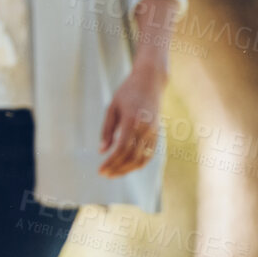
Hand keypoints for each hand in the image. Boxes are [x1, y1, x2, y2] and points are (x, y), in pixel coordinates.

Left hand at [98, 61, 165, 177]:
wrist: (150, 82)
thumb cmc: (127, 93)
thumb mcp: (112, 108)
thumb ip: (107, 130)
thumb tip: (102, 151)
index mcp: (133, 121)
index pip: (122, 149)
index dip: (111, 162)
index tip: (100, 170)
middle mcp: (146, 128)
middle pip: (132, 157)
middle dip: (117, 168)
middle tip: (104, 174)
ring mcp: (154, 132)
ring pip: (143, 158)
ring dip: (128, 169)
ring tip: (113, 173)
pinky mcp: (157, 134)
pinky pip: (149, 154)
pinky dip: (138, 163)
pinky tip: (127, 167)